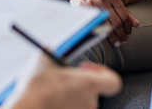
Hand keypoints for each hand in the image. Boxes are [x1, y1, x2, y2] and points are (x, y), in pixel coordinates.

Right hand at [5, 55, 121, 108]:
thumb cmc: (37, 89)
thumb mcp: (42, 61)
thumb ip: (50, 53)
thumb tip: (48, 48)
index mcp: (89, 83)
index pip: (114, 82)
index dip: (103, 72)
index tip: (85, 67)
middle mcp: (89, 102)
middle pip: (94, 91)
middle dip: (80, 84)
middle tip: (63, 79)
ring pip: (81, 103)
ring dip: (71, 96)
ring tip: (53, 91)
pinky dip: (63, 105)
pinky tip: (50, 101)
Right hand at [69, 0, 138, 45]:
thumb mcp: (110, 0)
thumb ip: (123, 11)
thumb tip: (137, 24)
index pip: (125, 15)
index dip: (128, 27)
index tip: (128, 34)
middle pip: (117, 21)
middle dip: (122, 33)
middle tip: (124, 41)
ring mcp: (94, 4)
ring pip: (107, 25)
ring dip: (114, 36)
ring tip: (118, 43)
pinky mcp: (85, 9)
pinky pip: (95, 25)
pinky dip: (102, 34)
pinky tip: (105, 39)